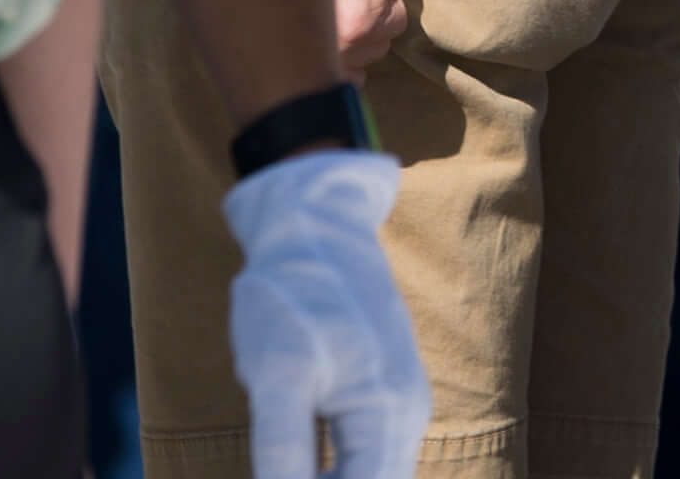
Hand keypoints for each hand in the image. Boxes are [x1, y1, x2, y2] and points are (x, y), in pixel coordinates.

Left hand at [225, 149, 428, 478]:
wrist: (317, 225)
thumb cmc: (294, 295)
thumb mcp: (275, 377)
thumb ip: (284, 450)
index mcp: (389, 412)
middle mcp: (407, 412)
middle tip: (272, 467)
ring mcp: (400, 400)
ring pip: (370, 472)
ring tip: (279, 467)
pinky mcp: (382, 390)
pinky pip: (363, 453)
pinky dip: (332, 470)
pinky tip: (294, 464)